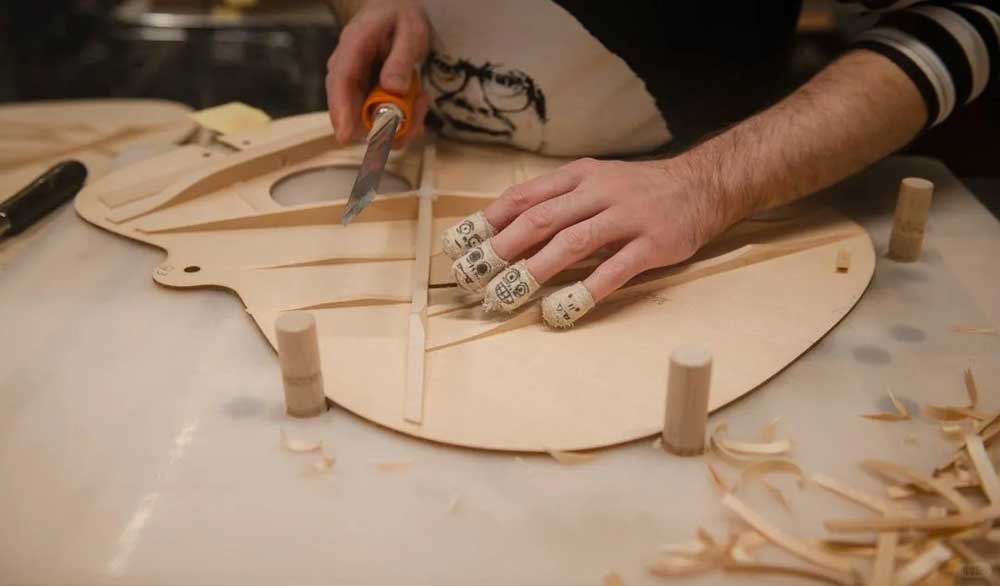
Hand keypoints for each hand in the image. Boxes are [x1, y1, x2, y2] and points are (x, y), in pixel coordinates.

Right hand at [325, 0, 430, 146]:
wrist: (391, 15)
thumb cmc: (398, 19)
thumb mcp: (409, 31)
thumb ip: (401, 59)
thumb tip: (394, 90)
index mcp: (352, 48)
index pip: (340, 82)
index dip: (341, 111)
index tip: (345, 136)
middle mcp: (346, 73)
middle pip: (351, 112)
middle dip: (386, 123)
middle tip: (420, 105)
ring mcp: (353, 90)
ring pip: (368, 124)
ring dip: (400, 123)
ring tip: (421, 98)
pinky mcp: (365, 101)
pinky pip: (380, 123)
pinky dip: (403, 121)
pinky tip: (417, 101)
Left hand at [446, 157, 733, 325]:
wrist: (703, 184)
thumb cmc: (639, 189)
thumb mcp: (595, 181)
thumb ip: (557, 200)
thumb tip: (506, 227)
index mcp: (579, 177)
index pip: (525, 196)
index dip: (490, 220)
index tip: (462, 244)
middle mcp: (599, 192)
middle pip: (541, 218)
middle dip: (503, 247)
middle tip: (475, 274)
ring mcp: (626, 217)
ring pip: (572, 242)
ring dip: (535, 269)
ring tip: (507, 294)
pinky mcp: (652, 244)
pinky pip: (614, 270)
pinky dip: (585, 291)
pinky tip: (562, 309)